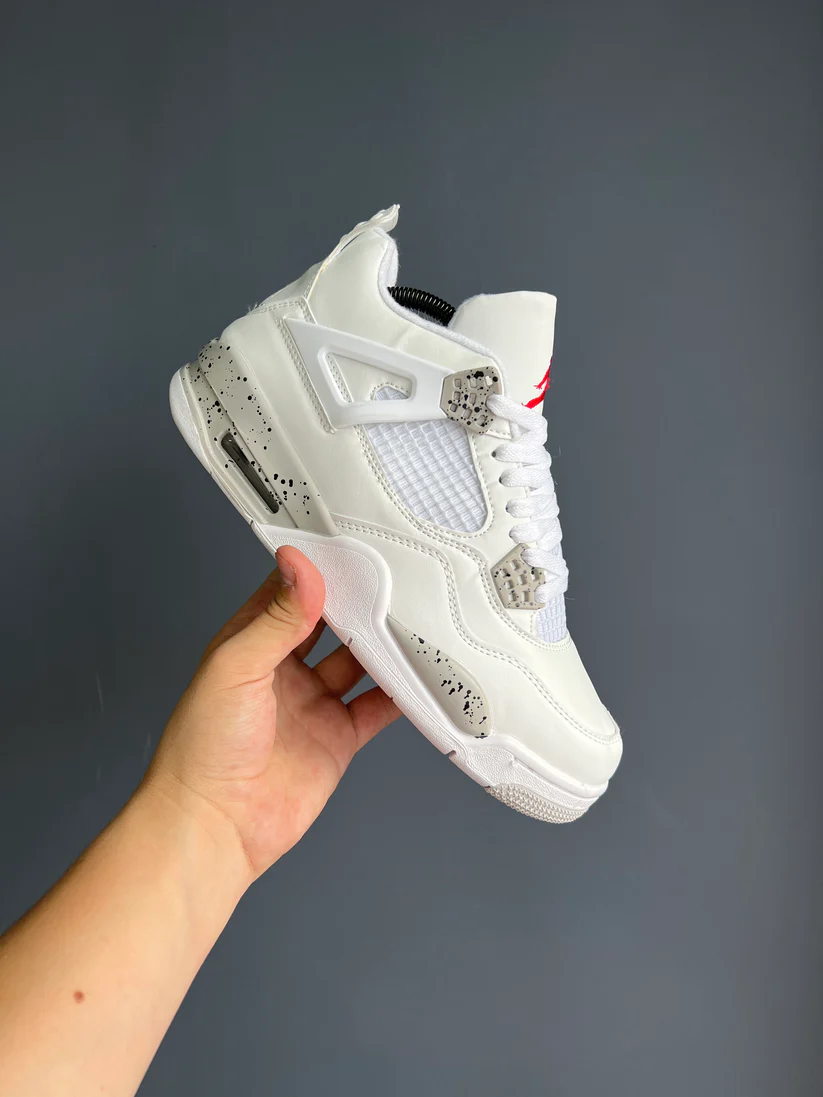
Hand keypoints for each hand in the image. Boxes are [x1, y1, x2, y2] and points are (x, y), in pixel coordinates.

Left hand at [145, 547, 398, 883]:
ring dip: (383, 645)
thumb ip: (276, 618)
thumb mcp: (237, 667)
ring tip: (413, 619)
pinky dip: (400, 695)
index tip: (352, 547)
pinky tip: (420, 677)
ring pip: (358, 663)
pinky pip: (375, 708)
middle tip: (393, 578)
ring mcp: (312, 705)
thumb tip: (300, 566)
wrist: (215, 826)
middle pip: (330, 626)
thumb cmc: (203, 748)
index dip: (318, 570)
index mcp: (250, 644)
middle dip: (358, 604)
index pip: (289, 593)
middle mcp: (283, 671)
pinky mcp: (336, 739)